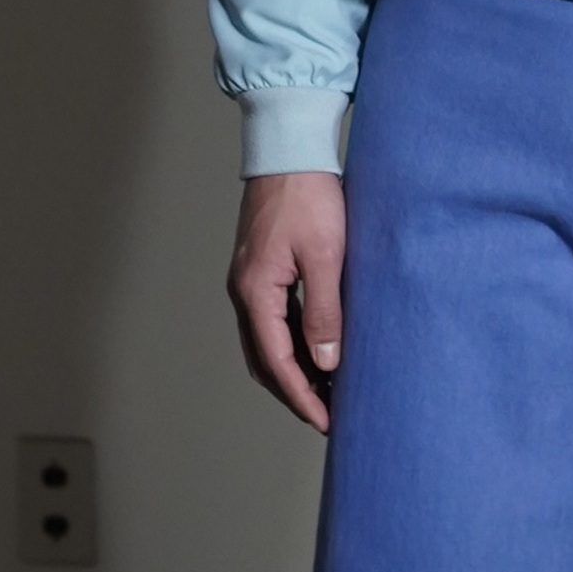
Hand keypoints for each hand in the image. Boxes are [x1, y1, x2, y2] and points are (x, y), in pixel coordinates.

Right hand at [228, 172, 346, 432]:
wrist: (289, 149)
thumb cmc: (309, 196)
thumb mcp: (326, 256)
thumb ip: (325, 312)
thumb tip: (327, 363)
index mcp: (255, 292)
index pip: (277, 362)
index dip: (302, 396)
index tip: (326, 422)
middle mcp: (244, 291)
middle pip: (264, 361)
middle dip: (295, 392)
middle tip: (328, 415)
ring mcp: (249, 281)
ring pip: (266, 344)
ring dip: (293, 370)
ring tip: (328, 389)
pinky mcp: (261, 270)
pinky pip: (272, 322)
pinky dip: (293, 345)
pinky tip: (319, 351)